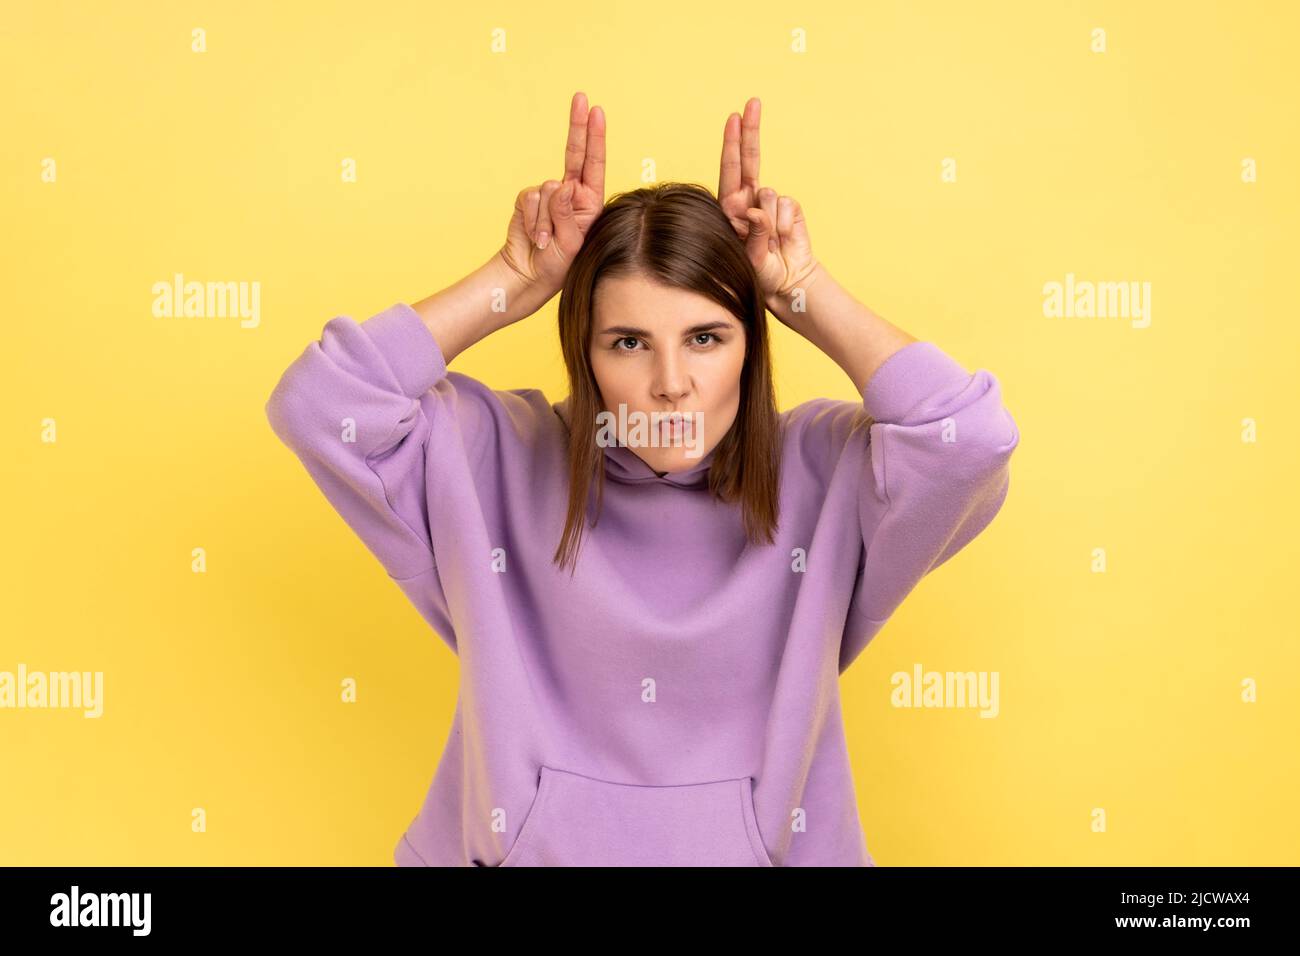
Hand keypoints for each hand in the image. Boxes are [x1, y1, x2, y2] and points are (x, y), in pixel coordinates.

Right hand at [498, 91, 605, 295]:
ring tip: (546, 241)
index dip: (595, 137)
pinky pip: (529, 198)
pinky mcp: (528, 200)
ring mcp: (549, 195)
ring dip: (545, 220)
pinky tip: (534, 237)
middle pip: (573, 154)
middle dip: (577, 126)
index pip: (594, 163)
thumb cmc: (559, 264)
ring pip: (547, 190)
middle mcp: (571, 193)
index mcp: (590, 201)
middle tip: (580, 97)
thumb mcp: (571, 242)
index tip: (596, 111)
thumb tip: (563, 184)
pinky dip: (531, 220)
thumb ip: (567, 212)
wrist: (529, 275)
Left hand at [718, 97, 822, 308]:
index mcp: (731, 207)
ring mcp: (769, 203)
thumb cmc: (758, 271)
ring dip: (768, 220)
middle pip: (750, 160)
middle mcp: (748, 200)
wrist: (786, 282)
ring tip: (768, 243)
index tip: (733, 118)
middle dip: (750, 132)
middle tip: (753, 103)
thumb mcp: (747, 255)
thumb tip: (755, 210)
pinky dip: (784, 224)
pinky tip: (783, 239)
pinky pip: (785, 206)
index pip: (729, 170)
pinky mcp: (790, 208)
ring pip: (768, 194)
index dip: (732, 143)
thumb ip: (751, 232)